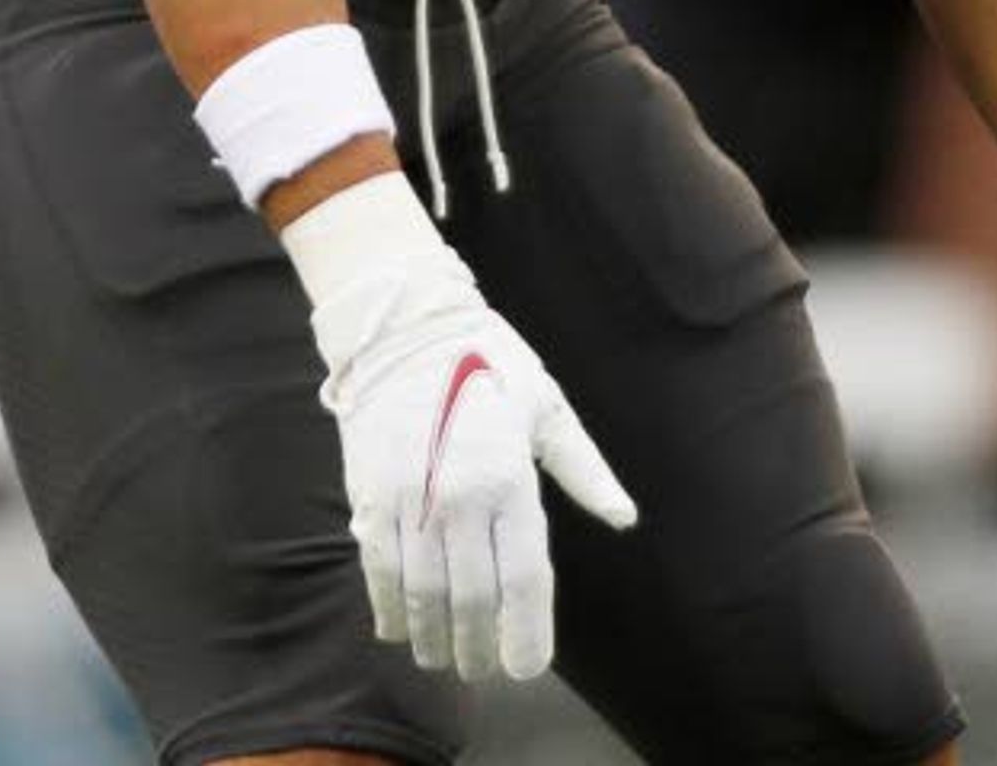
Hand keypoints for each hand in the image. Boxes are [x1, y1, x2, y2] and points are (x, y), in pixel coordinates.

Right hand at [289, 177, 638, 680]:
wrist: (405, 327)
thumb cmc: (489, 363)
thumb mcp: (549, 409)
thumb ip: (586, 472)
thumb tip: (624, 517)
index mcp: (511, 479)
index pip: (522, 580)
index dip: (525, 633)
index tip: (526, 666)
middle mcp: (460, 499)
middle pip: (472, 601)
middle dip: (479, 648)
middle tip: (485, 670)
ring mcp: (411, 501)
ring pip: (424, 596)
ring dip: (435, 639)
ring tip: (446, 661)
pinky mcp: (372, 497)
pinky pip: (379, 572)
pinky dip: (389, 609)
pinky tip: (400, 631)